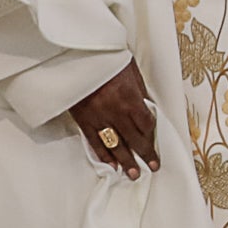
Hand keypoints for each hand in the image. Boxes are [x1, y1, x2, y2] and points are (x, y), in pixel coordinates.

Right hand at [70, 61, 160, 176]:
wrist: (72, 53)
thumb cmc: (103, 56)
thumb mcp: (128, 67)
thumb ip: (138, 89)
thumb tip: (146, 105)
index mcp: (129, 96)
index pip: (146, 123)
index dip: (152, 133)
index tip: (155, 140)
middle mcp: (115, 110)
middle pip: (134, 138)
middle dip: (144, 154)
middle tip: (152, 167)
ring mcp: (98, 117)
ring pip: (115, 144)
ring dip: (126, 161)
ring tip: (133, 174)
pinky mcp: (82, 119)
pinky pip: (95, 141)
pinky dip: (104, 155)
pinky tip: (111, 164)